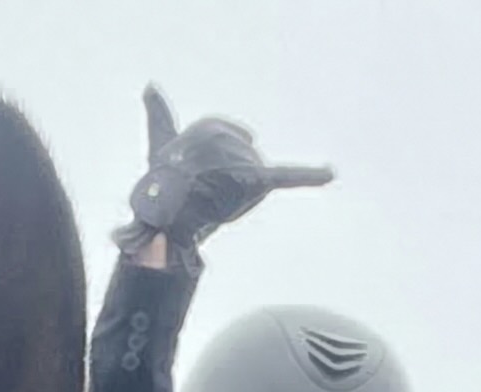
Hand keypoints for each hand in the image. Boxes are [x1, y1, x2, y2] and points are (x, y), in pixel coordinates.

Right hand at [115, 86, 331, 264]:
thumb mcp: (160, 142)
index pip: (233, 146)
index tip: (196, 182)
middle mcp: (229, 138)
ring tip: (211, 204)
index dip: (219, 170)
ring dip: (237, 198)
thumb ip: (159, 114)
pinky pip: (287, 175)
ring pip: (253, 182)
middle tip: (201, 197)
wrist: (160, 216)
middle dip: (229, 185)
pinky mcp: (256, 180)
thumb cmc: (159, 183)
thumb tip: (151, 86)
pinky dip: (311, 176)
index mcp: (212, 126)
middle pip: (244, 166)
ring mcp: (242, 158)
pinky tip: (330, 173)